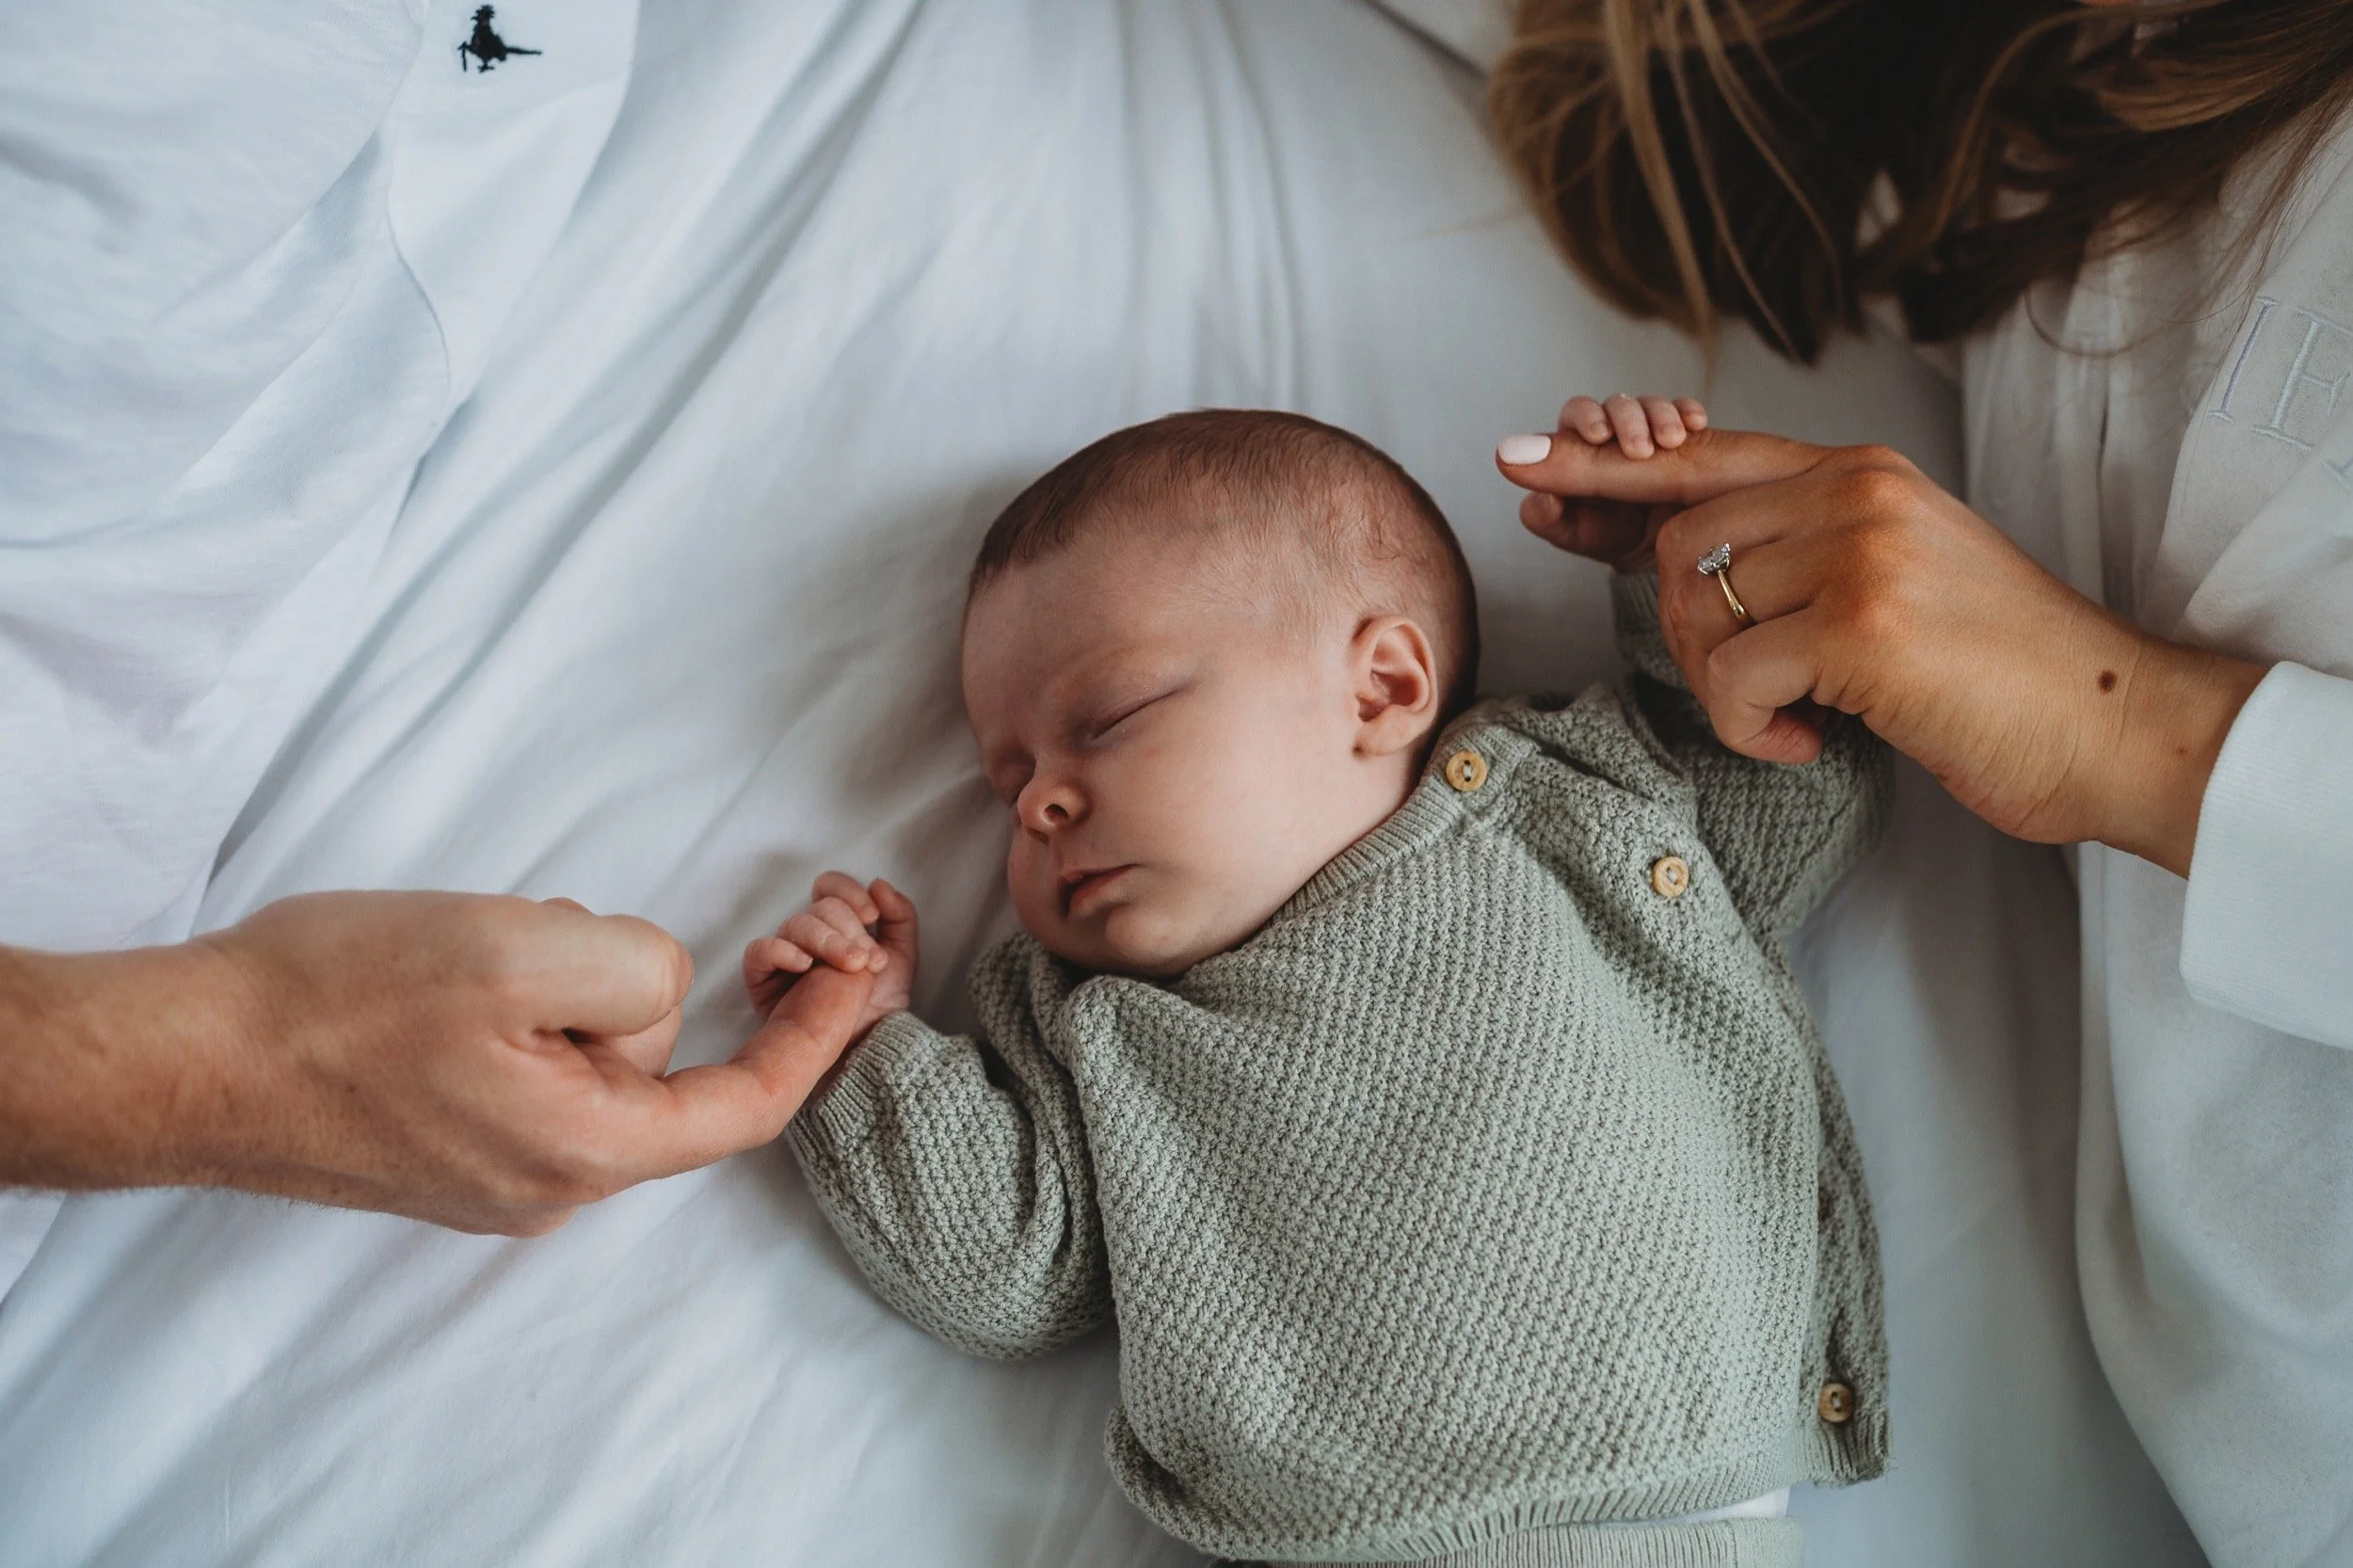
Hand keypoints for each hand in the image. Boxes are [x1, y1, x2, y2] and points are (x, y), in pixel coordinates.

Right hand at [0, 890, 854, 1235]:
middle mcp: (555, 1186)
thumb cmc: (338, 1001)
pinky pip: (541, 1067)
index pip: (751, 1106)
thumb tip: (664, 989)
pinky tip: (455, 972)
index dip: (821, 1035)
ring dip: (576, 987)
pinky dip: (532, 1006)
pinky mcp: (455, 1147)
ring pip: (599, 1058)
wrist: (186, 1058)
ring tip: (480, 949)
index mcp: (587, 1151)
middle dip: (661, 987)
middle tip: (605, 923)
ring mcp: (500, 1175)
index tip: (867, 969)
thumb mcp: (516, 951)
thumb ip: (632, 967)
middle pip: (669, 1074)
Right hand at [742, 872, 917, 1043]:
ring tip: (850, 967)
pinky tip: (805, 965)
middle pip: (818, 908)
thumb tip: (878, 884)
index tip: (872, 916)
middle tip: (866, 959)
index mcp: (837, 925)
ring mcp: (785, 956)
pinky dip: (780, 951)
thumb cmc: (879, 1005)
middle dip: (847, 928)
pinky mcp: (763, 980)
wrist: (868, 1047)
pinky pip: (759, 951)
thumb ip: (900, 917)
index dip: (849, 893)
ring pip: (795, 925)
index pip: (831, 888)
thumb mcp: (902, 957)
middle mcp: (809, 937)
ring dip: (826, 941)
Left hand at [1496, 424, 2267, 874]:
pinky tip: (1811, 743)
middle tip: (1750, 689)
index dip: (1601, 466)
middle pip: (1677, 542)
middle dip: (1680, 632)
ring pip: (1693, 607)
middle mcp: (1854, 492)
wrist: (2110, 723)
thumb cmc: (1996, 673)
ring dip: (1721, 687)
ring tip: (1793, 715)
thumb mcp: (1895, 579)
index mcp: (1858, 473)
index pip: (1698, 455)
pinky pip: (1728, 678)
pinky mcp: (1860, 624)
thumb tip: (1682, 561)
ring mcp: (1859, 551)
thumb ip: (1803, 549)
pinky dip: (1750, 729)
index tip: (1520, 462)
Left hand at [1499, 394, 1705, 568]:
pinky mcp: (1682, 435)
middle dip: (1626, 418)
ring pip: (1648, 405)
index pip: (1575, 416)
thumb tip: (1538, 499)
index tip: (1598, 434)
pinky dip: (1687, 412)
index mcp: (1576, 449)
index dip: (1585, 418)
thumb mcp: (1577, 536)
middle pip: (1613, 405)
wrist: (1659, 554)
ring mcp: (1647, 432)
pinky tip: (1695, 424)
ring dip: (1658, 416)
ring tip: (1672, 441)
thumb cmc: (1609, 539)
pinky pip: (1683, 412)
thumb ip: (1547, 517)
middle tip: (1639, 448)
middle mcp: (1611, 434)